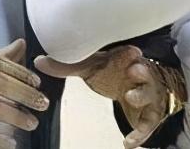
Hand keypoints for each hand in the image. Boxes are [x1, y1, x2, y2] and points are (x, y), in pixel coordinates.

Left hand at [35, 45, 175, 148]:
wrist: (136, 88)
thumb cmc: (114, 74)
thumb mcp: (91, 68)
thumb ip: (67, 66)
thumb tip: (39, 61)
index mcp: (125, 60)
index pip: (129, 54)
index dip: (130, 53)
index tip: (130, 51)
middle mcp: (140, 75)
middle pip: (145, 71)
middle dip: (141, 70)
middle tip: (134, 69)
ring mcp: (147, 94)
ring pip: (149, 94)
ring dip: (141, 95)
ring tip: (131, 96)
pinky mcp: (150, 114)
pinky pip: (147, 124)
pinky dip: (139, 134)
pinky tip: (128, 143)